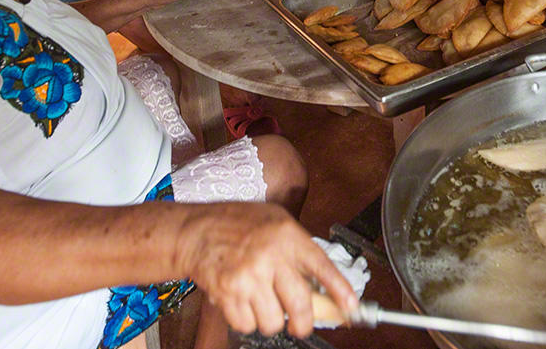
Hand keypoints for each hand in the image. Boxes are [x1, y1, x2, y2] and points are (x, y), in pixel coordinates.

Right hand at [180, 202, 357, 336]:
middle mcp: (270, 257)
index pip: (322, 268)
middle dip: (304, 323)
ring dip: (270, 320)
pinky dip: (246, 320)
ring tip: (262, 303)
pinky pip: (247, 325)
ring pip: (273, 322)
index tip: (351, 308)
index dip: (340, 291)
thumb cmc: (236, 223)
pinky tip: (242, 302)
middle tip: (301, 324)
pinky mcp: (228, 294)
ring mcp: (248, 277)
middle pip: (301, 306)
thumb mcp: (276, 220)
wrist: (195, 231)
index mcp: (287, 235)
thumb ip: (298, 247)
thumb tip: (321, 283)